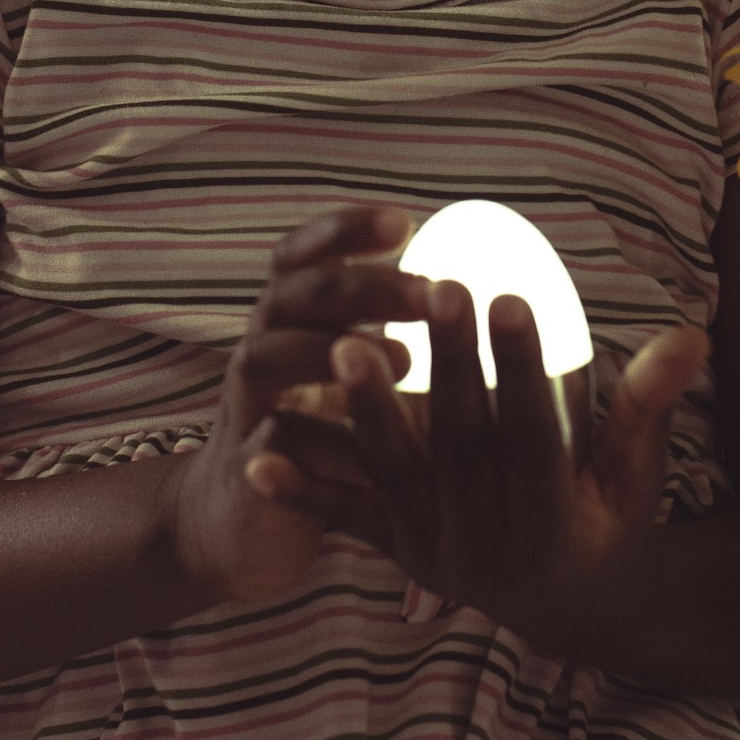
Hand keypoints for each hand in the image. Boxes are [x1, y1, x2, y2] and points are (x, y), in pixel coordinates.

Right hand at [174, 204, 430, 606]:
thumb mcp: (356, 372)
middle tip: (432, 293)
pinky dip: (319, 442)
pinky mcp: (245, 466)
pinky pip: (274, 444)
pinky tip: (370, 451)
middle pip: (296, 295)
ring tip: (402, 361)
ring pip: (266, 356)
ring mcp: (246, 404)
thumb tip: (496, 291)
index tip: (406, 221)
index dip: (347, 230)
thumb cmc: (326, 431)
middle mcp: (262, 346)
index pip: (307, 254)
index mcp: (292, 317)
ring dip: (326, 351)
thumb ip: (399, 331)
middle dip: (363, 287)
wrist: (243, 518)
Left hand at [244, 276, 709, 661]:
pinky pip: (344, 523)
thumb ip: (648, 403)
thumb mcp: (636, 470)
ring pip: (396, 478)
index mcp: (554, 527)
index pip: (533, 438)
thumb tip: (692, 336)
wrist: (571, 609)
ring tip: (345, 346)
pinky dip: (301, 492)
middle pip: (462, 448)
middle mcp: (489, 550)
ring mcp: (434, 556)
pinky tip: (257, 454)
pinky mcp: (396, 555)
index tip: (507, 296)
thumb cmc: (611, 516)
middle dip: (447, 367)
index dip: (520, 369)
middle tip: (433, 289)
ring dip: (366, 414)